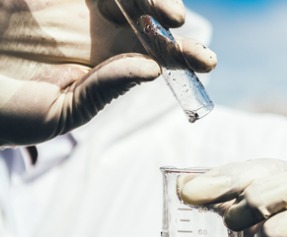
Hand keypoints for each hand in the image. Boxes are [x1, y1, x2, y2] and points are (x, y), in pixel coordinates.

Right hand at [0, 0, 215, 146]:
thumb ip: (101, 91)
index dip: (183, 55)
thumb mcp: (55, 113)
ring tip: (168, 15)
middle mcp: (98, 29)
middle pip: (150, 18)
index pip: (156, 56)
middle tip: (180, 29)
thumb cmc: (1, 113)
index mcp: (106, 64)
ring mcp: (76, 3)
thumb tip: (151, 70)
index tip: (205, 63)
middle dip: (172, 21)